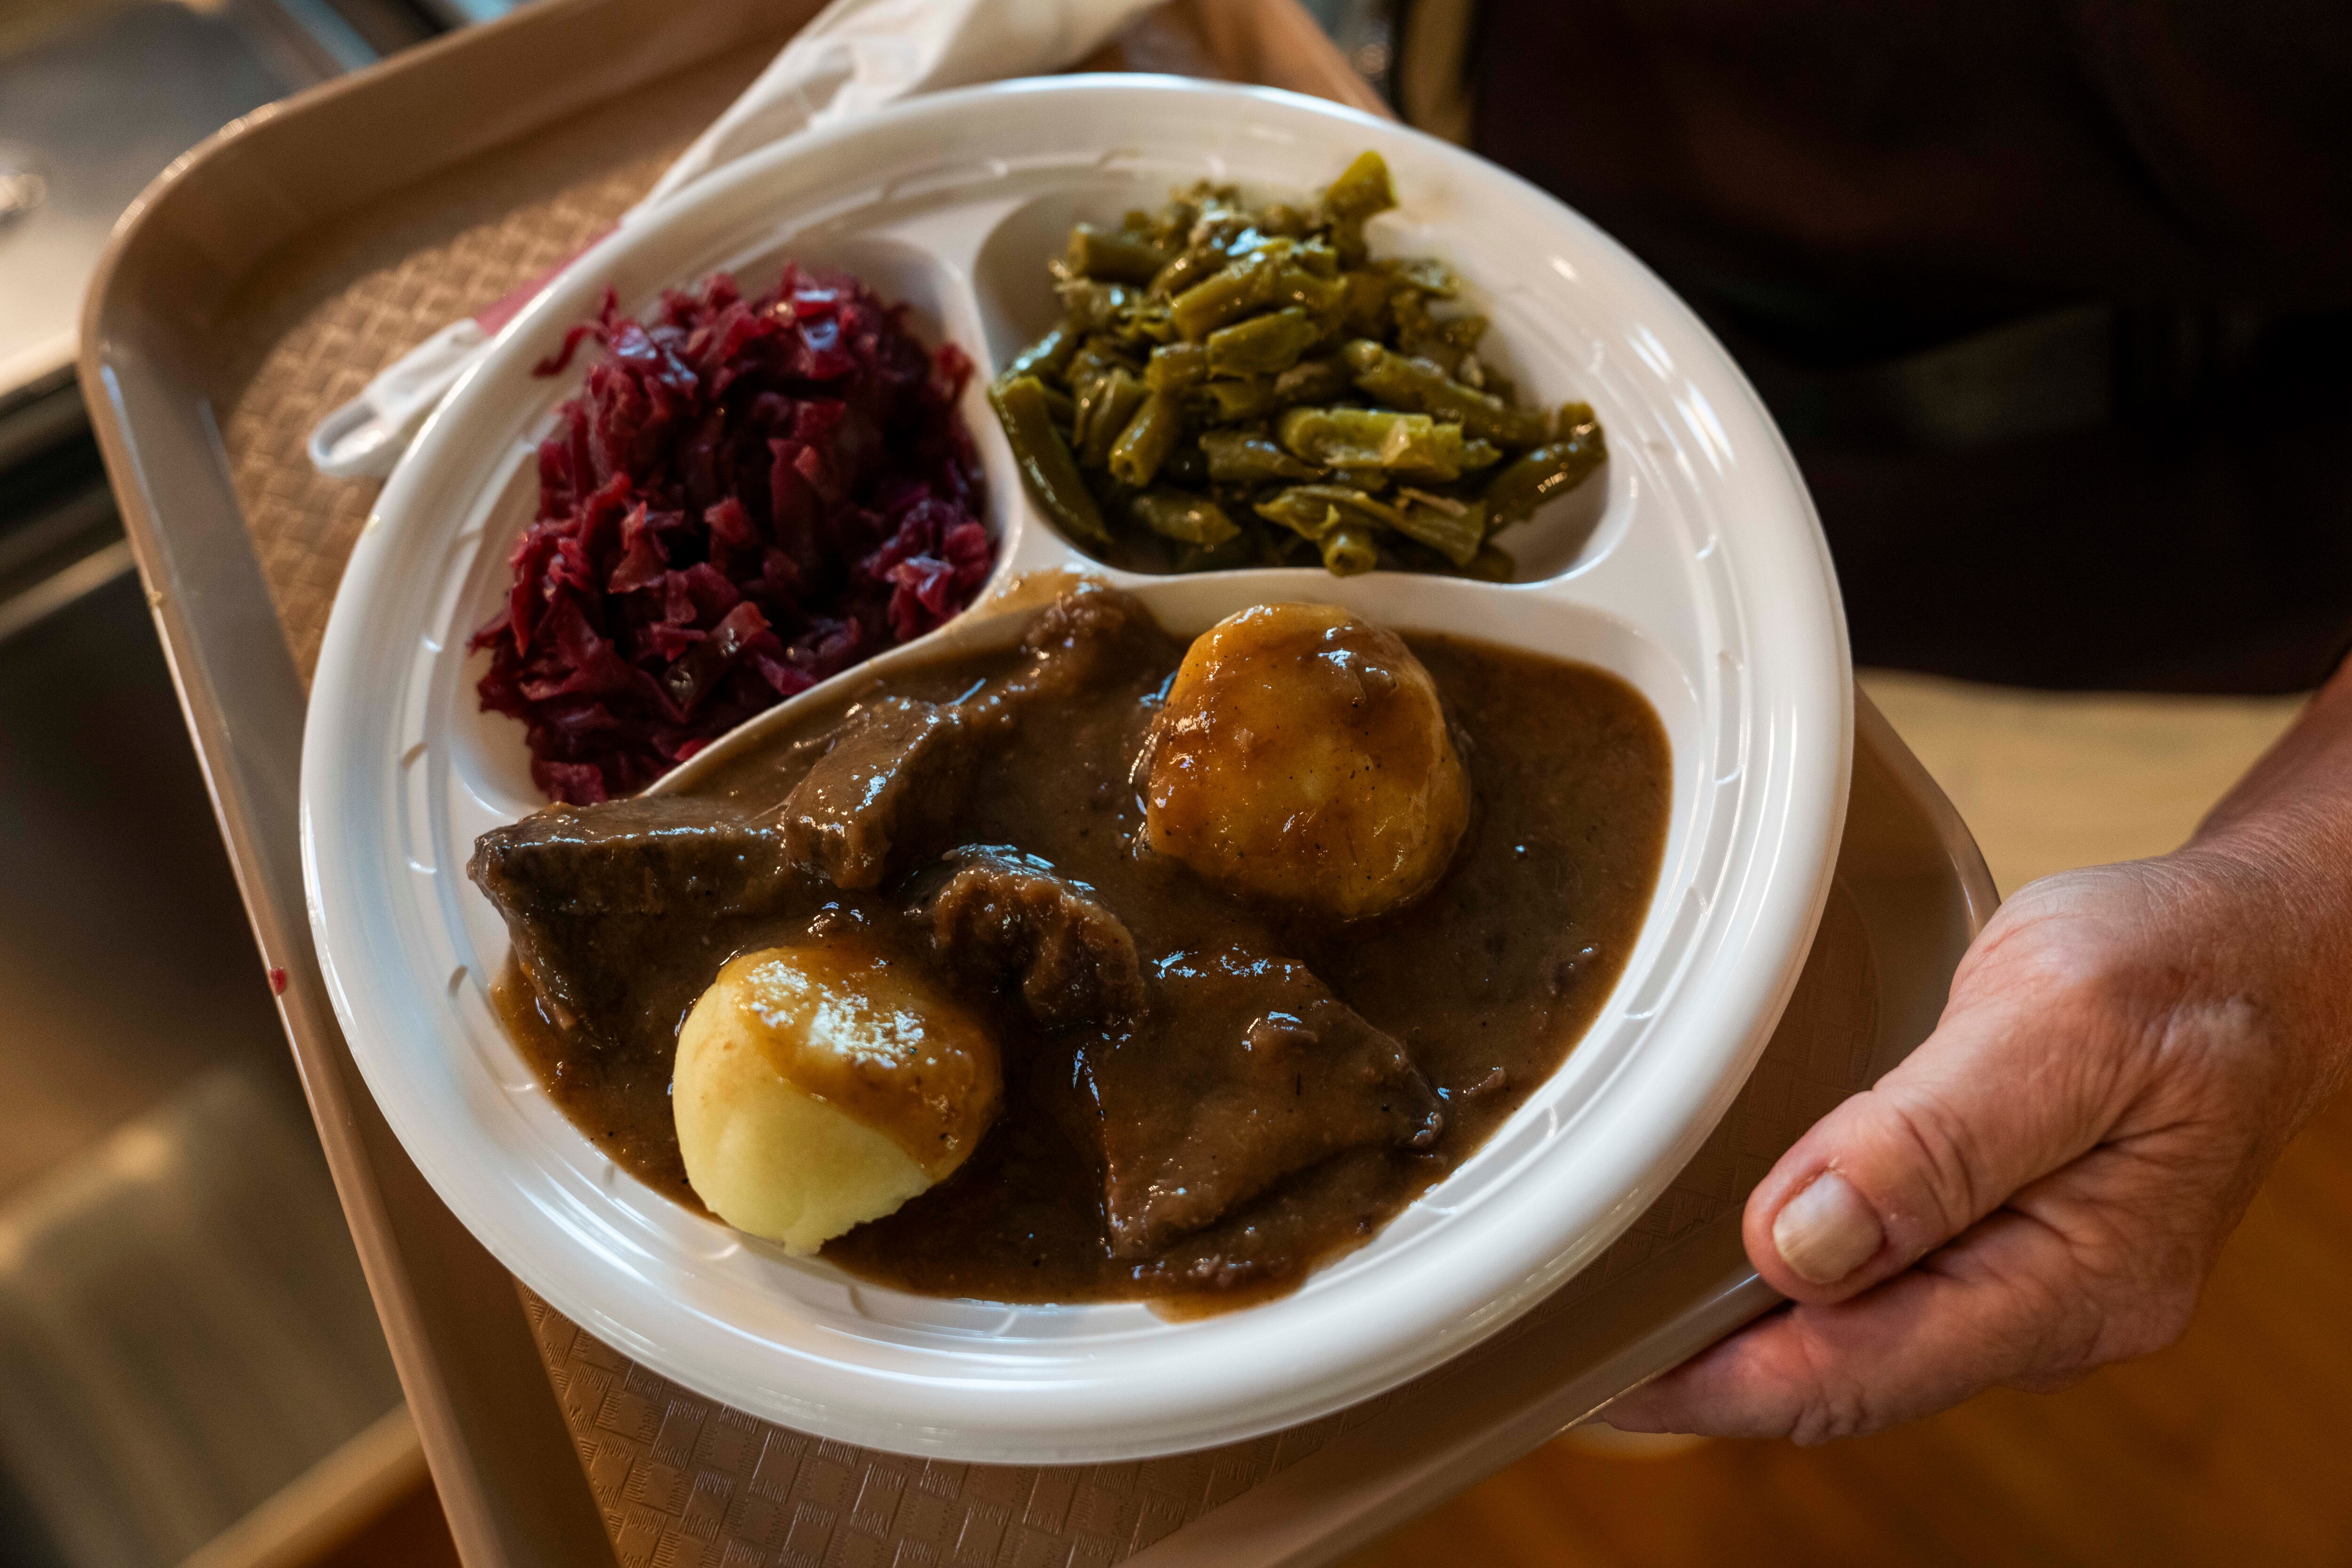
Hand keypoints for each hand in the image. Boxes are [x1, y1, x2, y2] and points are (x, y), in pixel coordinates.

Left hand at [1608, 673, 2351, 1443]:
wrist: (2262, 948)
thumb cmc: (2179, 968)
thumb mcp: (2062, 1019)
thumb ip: (1931, 1138)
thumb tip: (1795, 1245)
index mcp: (2078, 1279)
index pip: (1858, 1373)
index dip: (1714, 1386)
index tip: (1595, 1377)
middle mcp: (2055, 1307)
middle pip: (1848, 1375)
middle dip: (1710, 1374)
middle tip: (1568, 1337)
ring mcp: (2035, 1281)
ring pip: (1862, 1340)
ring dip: (1746, 1330)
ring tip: (1615, 1302)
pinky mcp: (2012, 1238)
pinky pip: (1888, 1289)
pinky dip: (1798, 1280)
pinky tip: (1727, 1248)